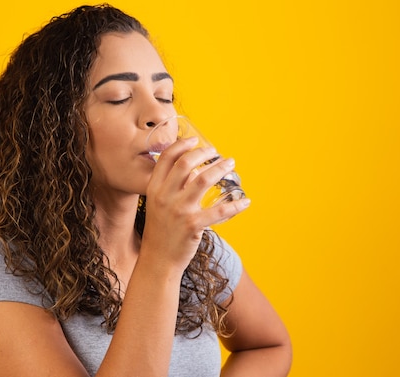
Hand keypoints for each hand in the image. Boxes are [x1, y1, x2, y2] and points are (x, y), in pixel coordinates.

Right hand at [142, 137, 248, 272]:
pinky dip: (235, 205)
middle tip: (217, 153)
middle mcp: (165, 196)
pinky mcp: (193, 226)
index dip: (182, 144)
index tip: (195, 140)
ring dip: (221, 168)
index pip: (167, 158)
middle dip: (204, 153)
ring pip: (204, 180)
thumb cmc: (161, 230)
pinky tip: (245, 202)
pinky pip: (219, 210)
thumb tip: (192, 169)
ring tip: (230, 164)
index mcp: (154, 189)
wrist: (158, 260)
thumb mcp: (157, 205)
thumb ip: (169, 186)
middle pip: (186, 163)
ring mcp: (179, 211)